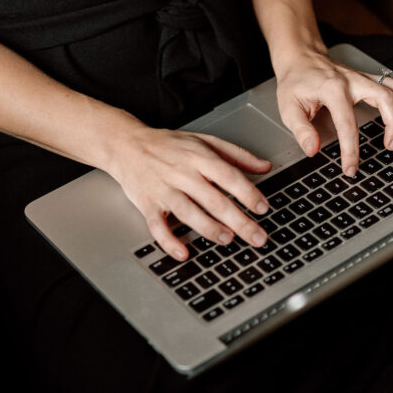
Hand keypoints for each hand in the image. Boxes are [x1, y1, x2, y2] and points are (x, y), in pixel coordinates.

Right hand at [105, 124, 272, 260]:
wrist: (127, 145)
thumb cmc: (168, 145)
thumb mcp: (204, 140)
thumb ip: (236, 154)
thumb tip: (265, 167)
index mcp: (199, 156)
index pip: (228, 175)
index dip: (248, 192)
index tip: (263, 208)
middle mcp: (182, 173)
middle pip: (214, 199)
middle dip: (238, 220)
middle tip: (257, 237)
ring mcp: (164, 189)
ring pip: (188, 212)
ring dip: (209, 228)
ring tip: (228, 240)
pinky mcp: (147, 204)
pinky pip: (157, 225)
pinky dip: (169, 241)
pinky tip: (183, 252)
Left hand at [275, 48, 392, 175]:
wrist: (301, 57)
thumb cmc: (296, 82)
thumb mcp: (289, 107)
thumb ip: (301, 130)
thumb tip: (313, 150)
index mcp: (332, 89)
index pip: (346, 122)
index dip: (350, 148)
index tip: (351, 167)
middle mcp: (353, 80)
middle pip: (384, 97)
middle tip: (391, 146)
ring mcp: (364, 78)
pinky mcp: (370, 79)